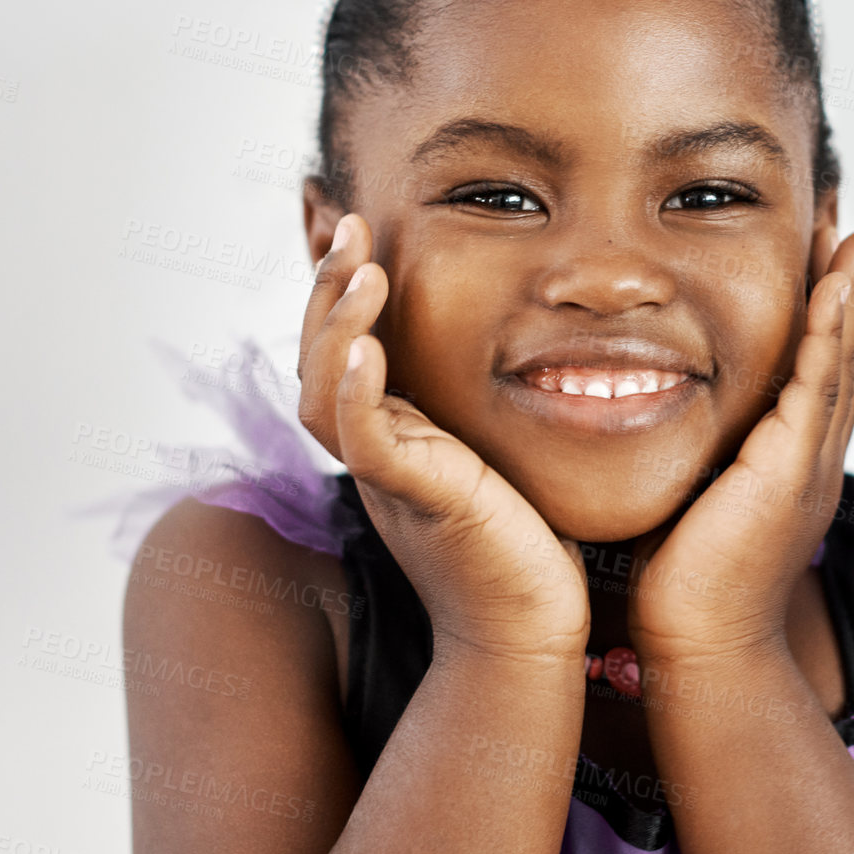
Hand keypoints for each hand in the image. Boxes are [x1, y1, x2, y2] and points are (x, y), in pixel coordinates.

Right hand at [296, 214, 590, 661]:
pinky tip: (368, 349)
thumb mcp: (504, 452)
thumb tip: (533, 343)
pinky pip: (363, 442)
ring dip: (337, 324)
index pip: (349, 349)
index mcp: (397, 437)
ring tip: (361, 264)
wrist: (533, 630)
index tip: (363, 229)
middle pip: (319, 359)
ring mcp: (387, 479)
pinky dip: (357, 393)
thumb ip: (492, 404)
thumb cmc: (531, 544)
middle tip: (348, 223)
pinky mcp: (415, 502)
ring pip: (322, 394)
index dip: (344, 290)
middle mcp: (378, 453)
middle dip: (328, 287)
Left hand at [628, 230, 853, 663]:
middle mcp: (810, 459)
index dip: (821, 315)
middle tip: (850, 229)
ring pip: (839, 363)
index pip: (812, 373)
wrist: (697, 647)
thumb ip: (687, 453)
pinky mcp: (792, 471)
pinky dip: (830, 334)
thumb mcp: (687, 495)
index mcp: (788, 463)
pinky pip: (819, 388)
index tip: (815, 259)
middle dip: (845, 290)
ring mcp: (809, 464)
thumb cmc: (679, 583)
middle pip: (840, 357)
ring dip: (848, 296)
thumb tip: (641, 410)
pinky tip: (835, 287)